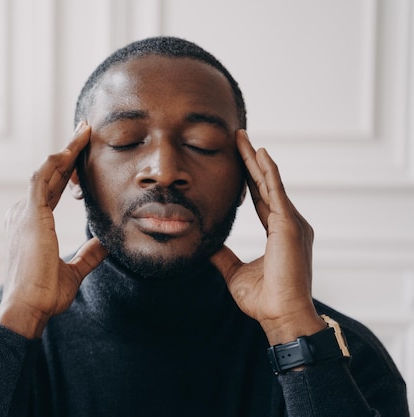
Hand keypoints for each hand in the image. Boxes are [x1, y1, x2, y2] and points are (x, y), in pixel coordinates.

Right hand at [0, 122, 107, 338]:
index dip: (66, 172)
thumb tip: (107, 242)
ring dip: (66, 151)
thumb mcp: (74, 270)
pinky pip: (43, 177)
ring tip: (84, 133)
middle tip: (85, 132)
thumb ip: (89, 253)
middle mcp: (23, 213)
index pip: (50, 190)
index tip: (80, 156)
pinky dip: (58, 161)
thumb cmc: (45, 294)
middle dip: (68, 153)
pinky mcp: (30, 213)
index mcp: (30, 224)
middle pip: (49, 175)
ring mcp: (24, 211)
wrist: (28, 307)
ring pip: (47, 171)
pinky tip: (72, 149)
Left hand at [211, 130, 324, 344]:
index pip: (259, 198)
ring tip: (243, 139)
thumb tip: (206, 245)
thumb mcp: (234, 272)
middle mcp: (287, 223)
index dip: (248, 178)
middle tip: (239, 138)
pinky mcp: (289, 225)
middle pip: (264, 184)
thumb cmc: (263, 299)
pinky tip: (260, 155)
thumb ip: (222, 255)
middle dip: (251, 161)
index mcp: (277, 232)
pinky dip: (268, 172)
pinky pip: (276, 192)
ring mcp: (291, 222)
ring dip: (256, 160)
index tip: (238, 160)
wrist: (281, 316)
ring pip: (269, 183)